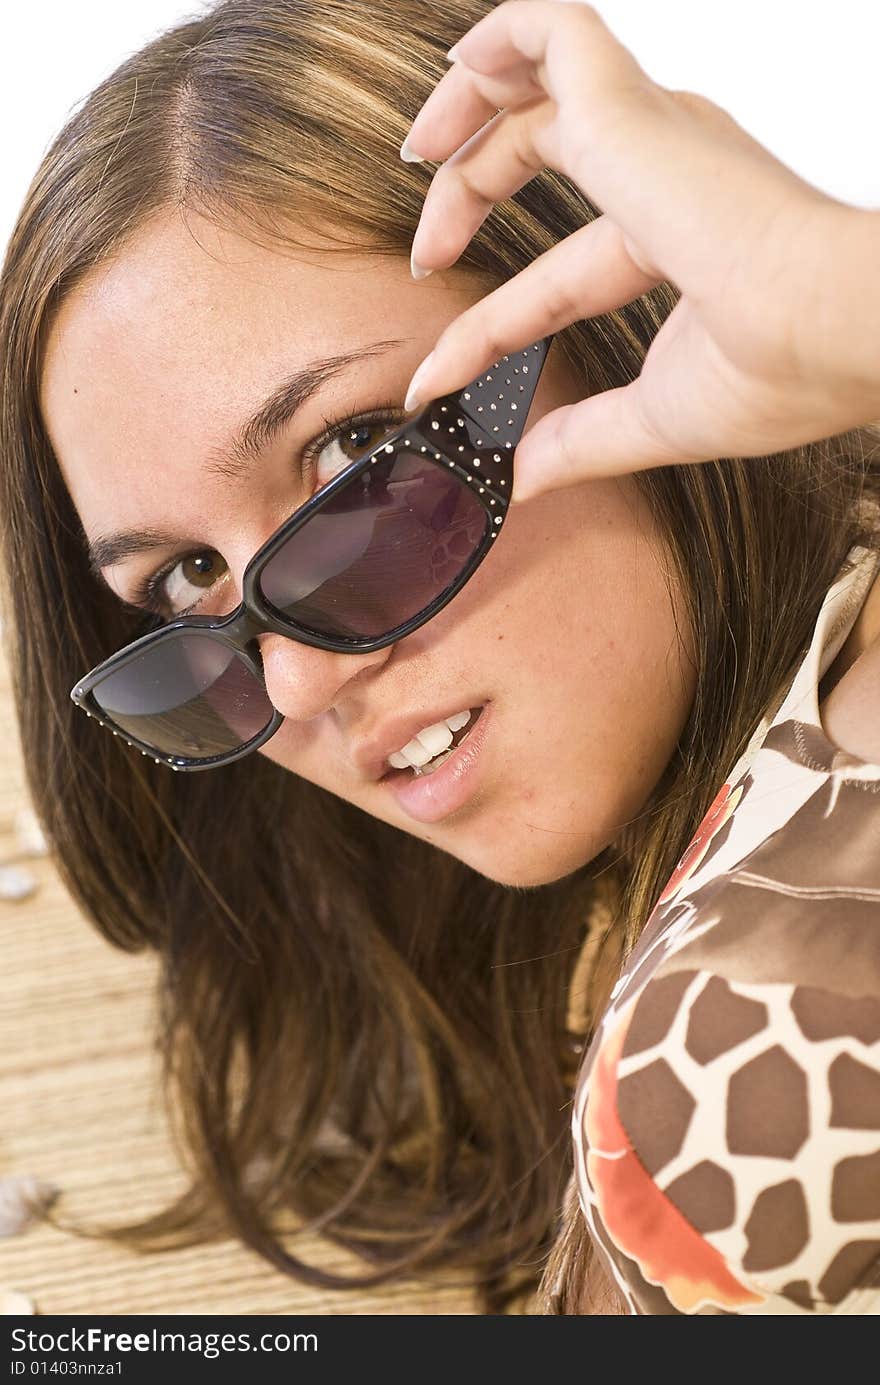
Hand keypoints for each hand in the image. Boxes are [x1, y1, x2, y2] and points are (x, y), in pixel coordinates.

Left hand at [399, 0, 879, 500]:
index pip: (557, 278)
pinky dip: (501, 38)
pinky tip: (459, 72)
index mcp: (680, 236)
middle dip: (469, 190)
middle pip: (544, 152)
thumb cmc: (786, 367)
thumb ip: (583, 441)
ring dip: (469, 105)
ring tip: (419, 151)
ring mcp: (648, 133)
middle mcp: (665, 172)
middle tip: (423, 253)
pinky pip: (556, 30)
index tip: (437, 382)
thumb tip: (522, 480)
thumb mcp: (655, 416)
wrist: (831, 328)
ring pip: (542, 79)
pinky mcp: (630, 107)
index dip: (489, 329)